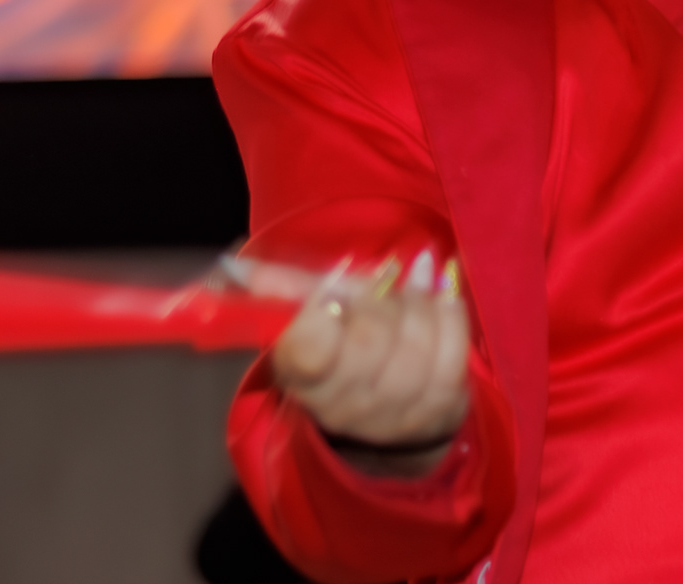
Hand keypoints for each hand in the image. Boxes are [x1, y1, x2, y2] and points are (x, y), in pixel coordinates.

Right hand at [270, 250, 471, 476]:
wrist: (390, 410)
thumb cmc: (343, 347)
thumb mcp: (306, 315)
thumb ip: (275, 288)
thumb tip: (230, 266)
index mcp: (301, 379)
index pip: (307, 351)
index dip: (323, 311)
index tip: (333, 286)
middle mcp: (343, 407)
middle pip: (369, 342)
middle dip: (378, 301)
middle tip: (378, 283)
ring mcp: (394, 415)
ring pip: (415, 344)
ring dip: (417, 301)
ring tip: (415, 280)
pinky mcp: (440, 410)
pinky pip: (453, 352)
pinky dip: (449, 313)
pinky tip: (442, 293)